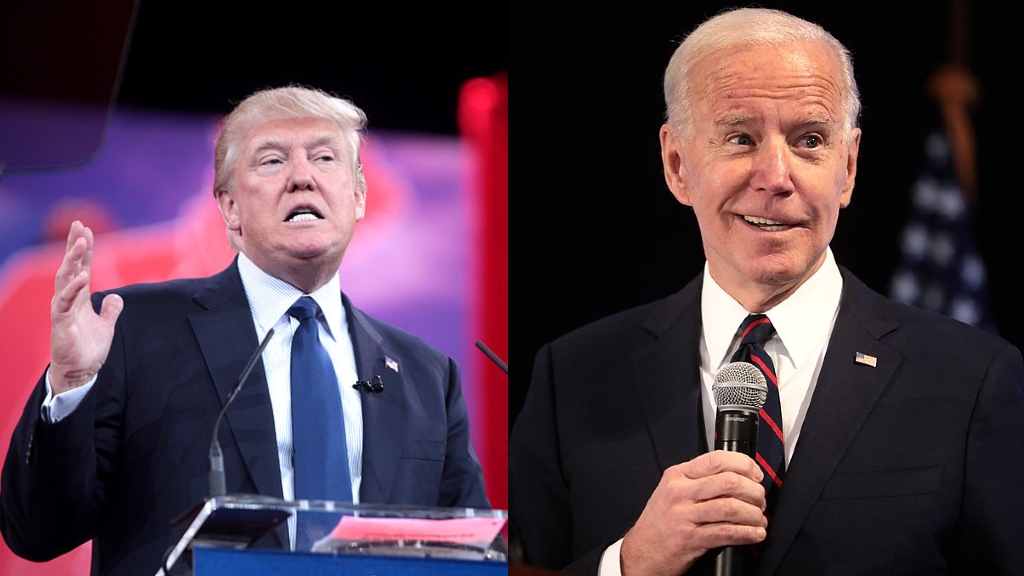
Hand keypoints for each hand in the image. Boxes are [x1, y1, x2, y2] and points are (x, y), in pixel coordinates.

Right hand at [49, 221, 122, 393]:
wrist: (80, 373)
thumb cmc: (88, 349)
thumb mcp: (106, 325)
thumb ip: (110, 310)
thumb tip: (115, 297)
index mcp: (79, 298)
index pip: (81, 268)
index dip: (84, 249)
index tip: (86, 229)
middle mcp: (68, 300)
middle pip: (70, 267)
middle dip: (74, 246)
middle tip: (78, 225)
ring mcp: (63, 310)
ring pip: (66, 280)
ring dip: (74, 261)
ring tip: (81, 243)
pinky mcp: (62, 323)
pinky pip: (66, 302)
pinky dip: (74, 288)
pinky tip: (82, 276)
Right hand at [620, 451, 766, 575]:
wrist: (640, 554)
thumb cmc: (658, 524)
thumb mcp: (671, 492)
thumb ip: (698, 481)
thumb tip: (736, 477)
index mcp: (677, 476)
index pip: (716, 460)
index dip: (744, 465)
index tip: (756, 475)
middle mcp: (679, 493)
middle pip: (728, 481)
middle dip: (754, 492)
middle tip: (760, 500)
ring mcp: (683, 516)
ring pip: (731, 507)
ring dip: (753, 514)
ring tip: (759, 519)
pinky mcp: (690, 539)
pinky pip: (727, 533)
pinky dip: (747, 534)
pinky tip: (754, 534)